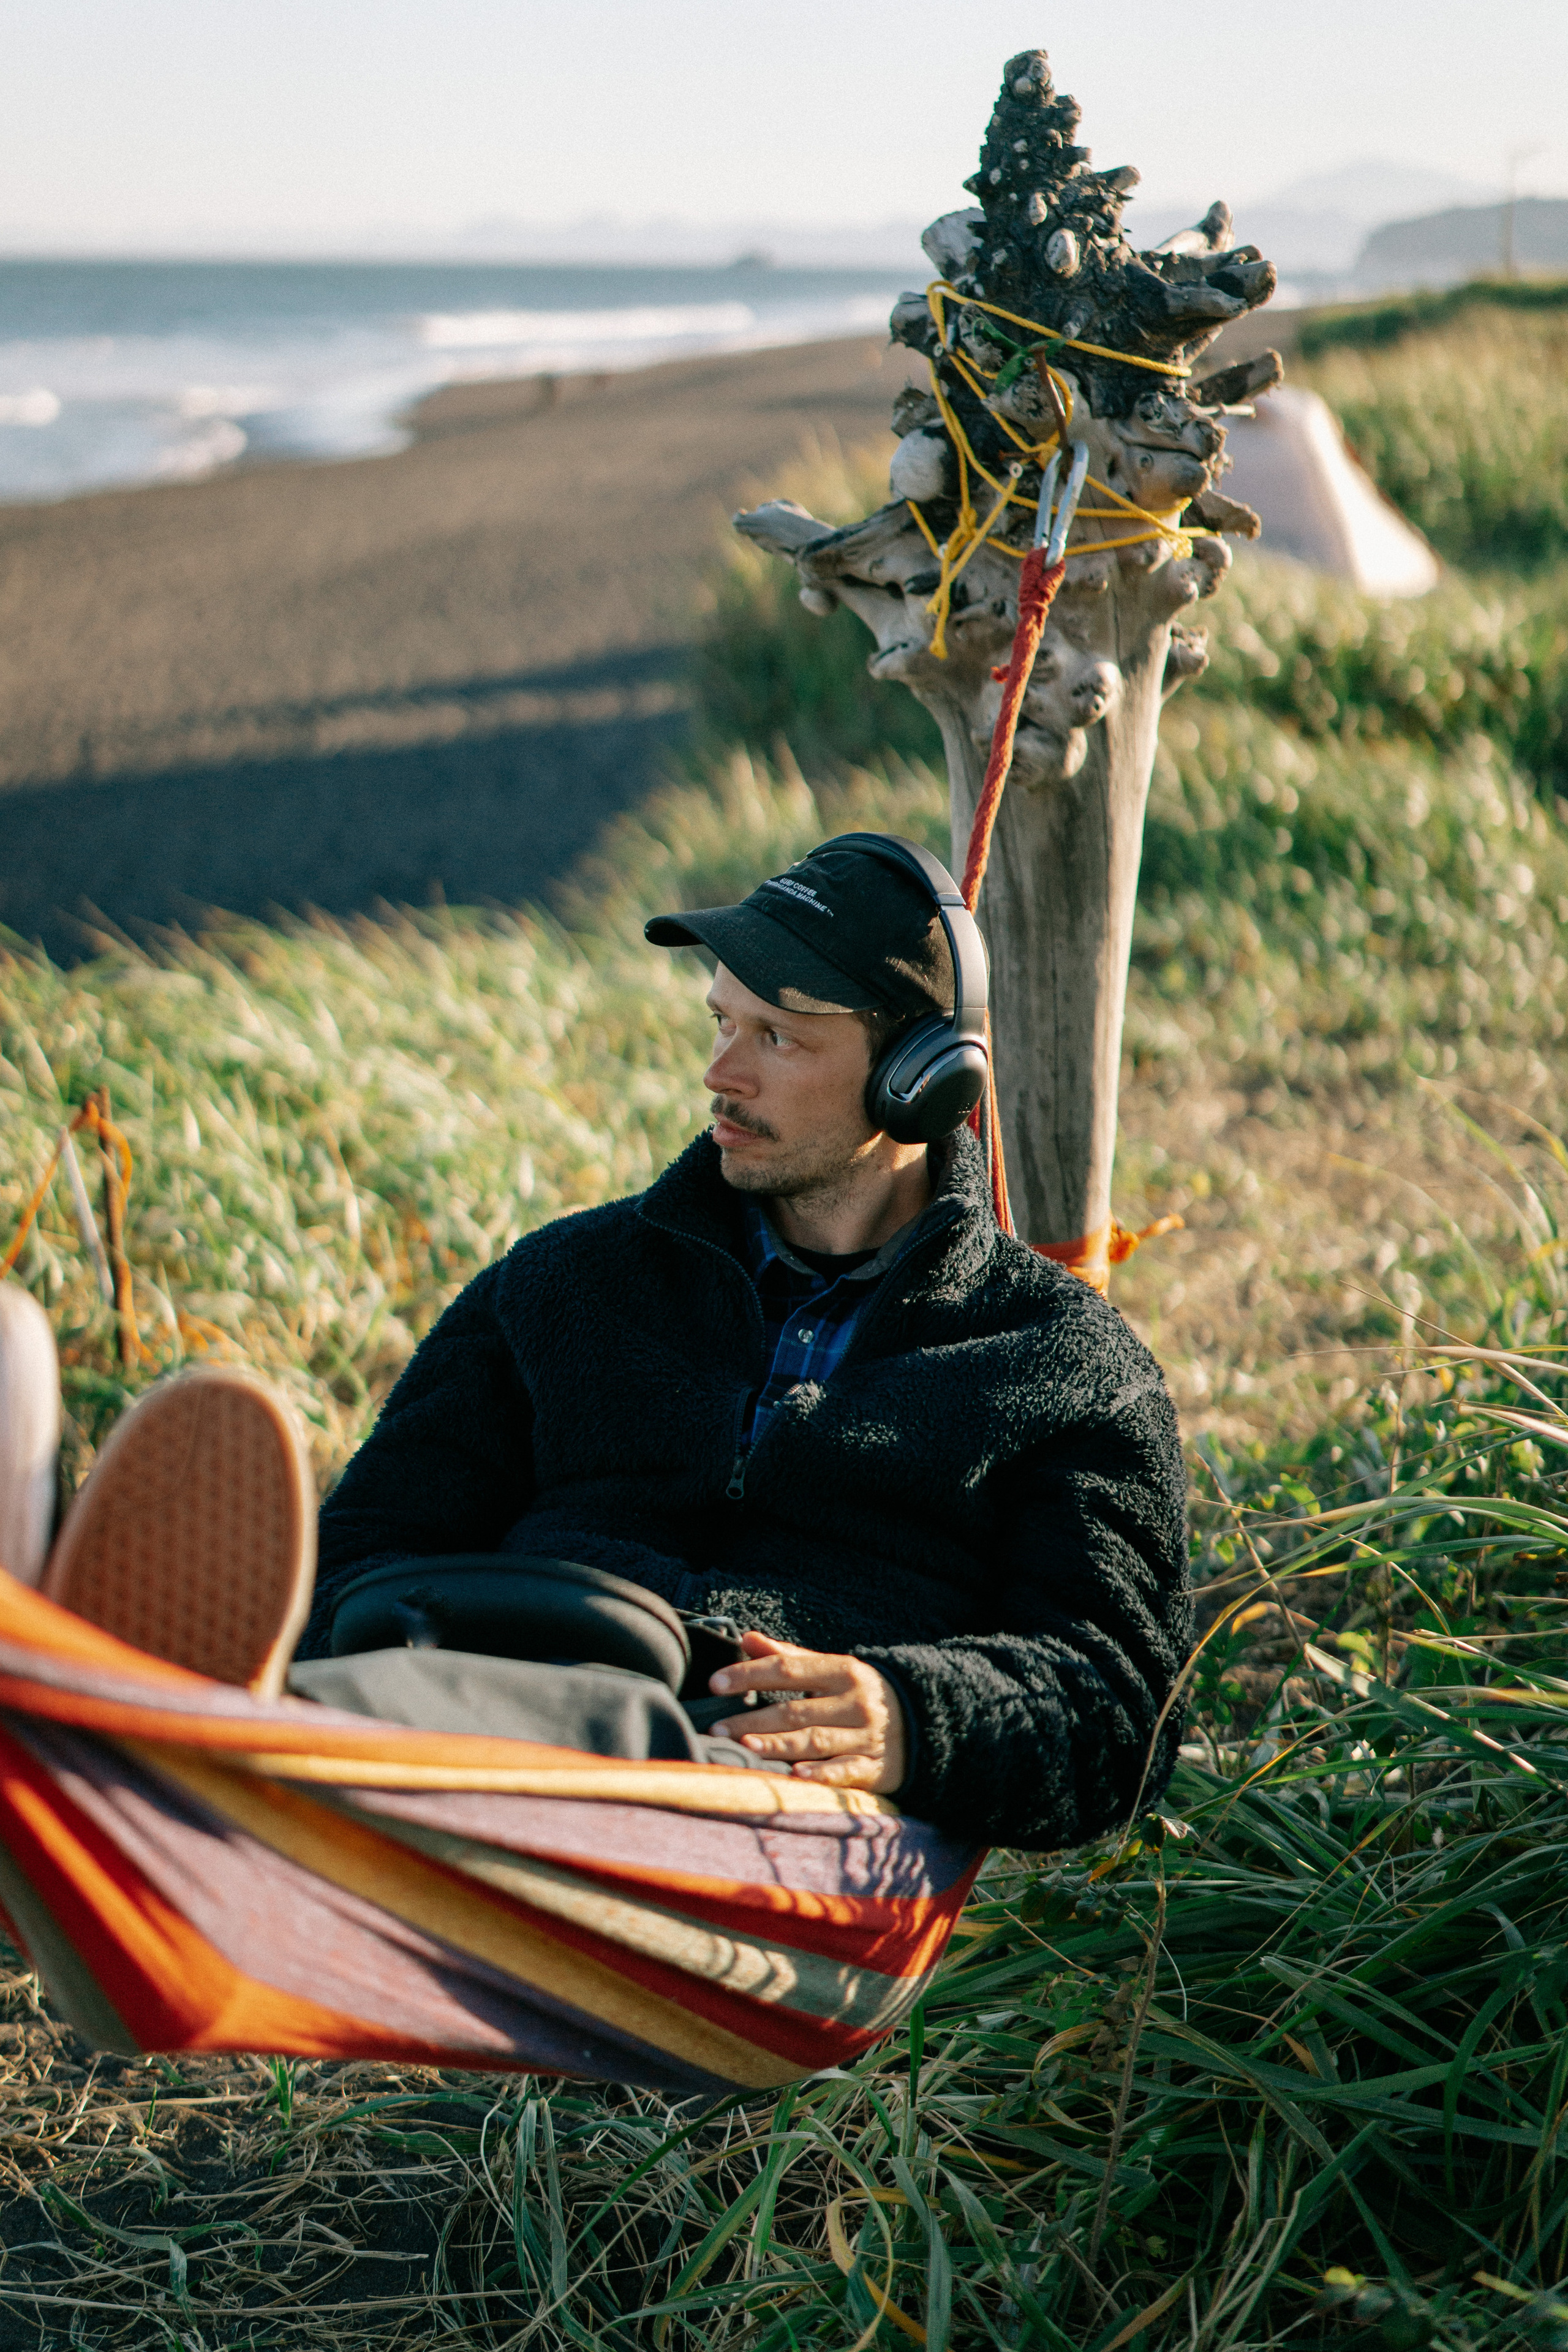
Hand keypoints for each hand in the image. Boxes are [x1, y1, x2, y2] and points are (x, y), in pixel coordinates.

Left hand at [709, 1631, 906, 1791]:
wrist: (927, 1721)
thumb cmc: (861, 1693)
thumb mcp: (833, 1668)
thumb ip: (790, 1656)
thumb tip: (746, 1638)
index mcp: (842, 1671)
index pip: (788, 1669)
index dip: (749, 1675)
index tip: (715, 1684)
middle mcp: (854, 1702)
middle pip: (795, 1710)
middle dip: (752, 1719)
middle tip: (716, 1729)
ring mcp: (866, 1736)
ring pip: (815, 1740)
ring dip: (777, 1745)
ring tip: (744, 1746)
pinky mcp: (876, 1768)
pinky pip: (845, 1771)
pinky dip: (821, 1774)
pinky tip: (795, 1775)